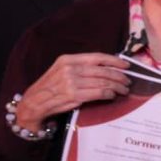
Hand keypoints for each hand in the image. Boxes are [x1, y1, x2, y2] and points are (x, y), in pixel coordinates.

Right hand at [13, 53, 129, 130]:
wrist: (33, 102)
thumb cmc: (50, 87)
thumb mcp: (62, 70)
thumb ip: (80, 67)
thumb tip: (105, 68)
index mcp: (68, 59)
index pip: (97, 57)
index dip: (114, 61)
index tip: (126, 65)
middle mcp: (70, 69)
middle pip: (103, 71)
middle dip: (119, 76)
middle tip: (127, 80)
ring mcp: (71, 82)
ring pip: (103, 82)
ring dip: (117, 86)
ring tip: (124, 89)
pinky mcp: (74, 95)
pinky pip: (98, 93)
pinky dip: (108, 94)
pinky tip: (112, 95)